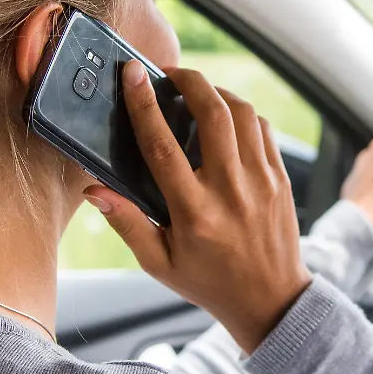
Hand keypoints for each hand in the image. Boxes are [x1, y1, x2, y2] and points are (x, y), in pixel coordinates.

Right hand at [84, 63, 308, 354]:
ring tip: (195, 90)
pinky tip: (225, 116)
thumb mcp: (158, 263)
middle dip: (189, 80)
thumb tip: (93, 190)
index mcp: (194, 213)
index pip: (162, 146)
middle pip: (213, 114)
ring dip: (217, 92)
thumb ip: (126, 222)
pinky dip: (242, 113)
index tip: (132, 74)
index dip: (144, 105)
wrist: (271, 301)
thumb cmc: (208, 282)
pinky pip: (262, 129)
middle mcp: (230, 191)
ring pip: (243, 114)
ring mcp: (261, 182)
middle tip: (169, 72)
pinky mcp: (280, 179)